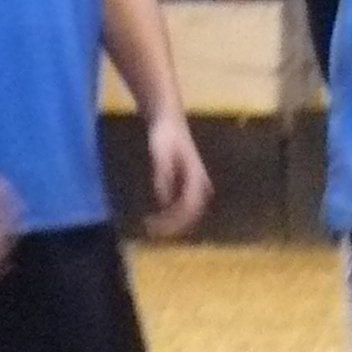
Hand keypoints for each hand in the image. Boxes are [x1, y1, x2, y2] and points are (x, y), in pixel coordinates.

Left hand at [141, 110, 211, 236]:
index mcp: (196, 177)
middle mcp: (200, 183)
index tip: (156, 227)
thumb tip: (163, 200)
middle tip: (151, 232)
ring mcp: (195, 185)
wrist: (169, 119)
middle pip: (191, 214)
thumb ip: (163, 175)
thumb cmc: (164, 134)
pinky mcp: (187, 184)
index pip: (189, 208)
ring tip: (152, 227)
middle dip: (173, 226)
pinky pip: (182, 205)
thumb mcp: (160, 153)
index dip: (174, 221)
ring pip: (188, 212)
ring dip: (172, 222)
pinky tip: (157, 216)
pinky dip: (171, 214)